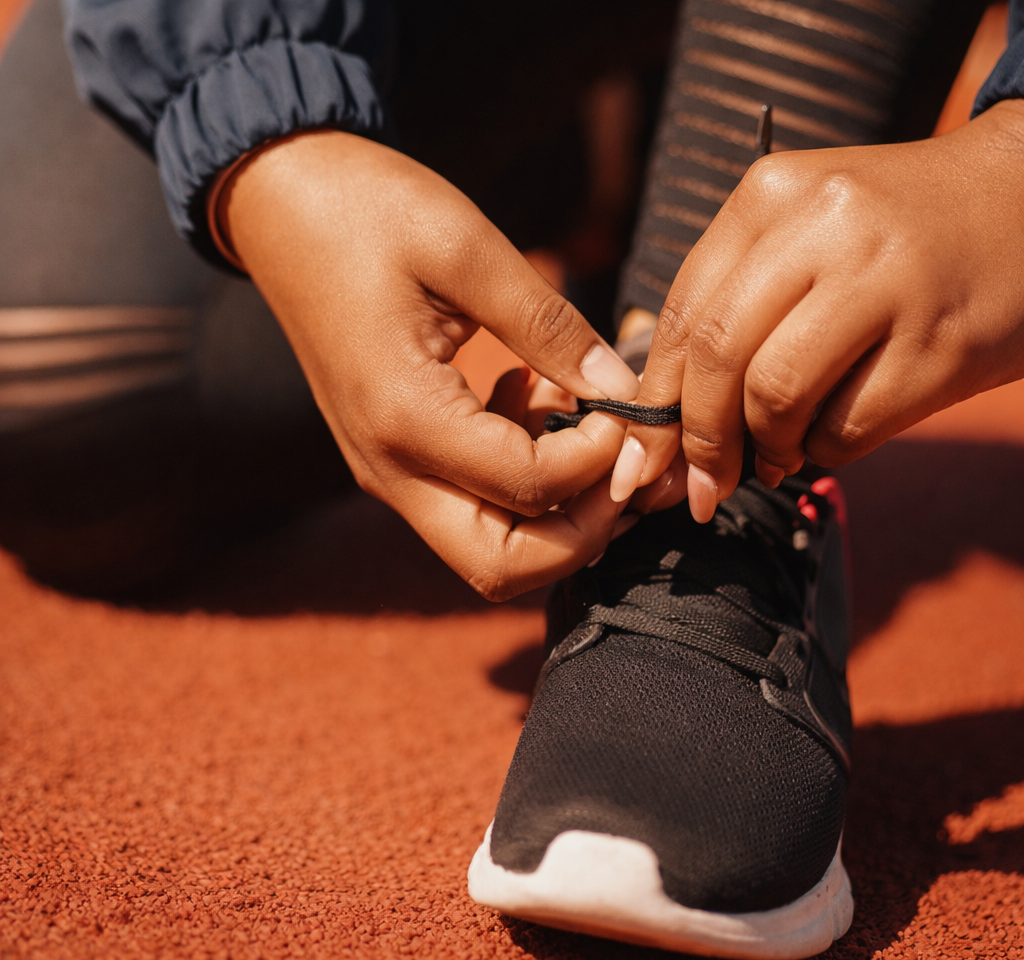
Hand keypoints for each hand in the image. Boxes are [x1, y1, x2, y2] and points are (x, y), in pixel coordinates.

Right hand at [213, 131, 640, 598]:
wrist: (278, 207)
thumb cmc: (364, 211)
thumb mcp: (467, 249)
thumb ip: (549, 326)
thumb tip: (622, 389)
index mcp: (406, 416)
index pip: (530, 488)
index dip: (601, 457)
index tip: (626, 401)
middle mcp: (390, 467)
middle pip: (503, 568)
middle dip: (583, 531)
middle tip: (622, 459)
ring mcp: (387, 470)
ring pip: (489, 550)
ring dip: (556, 510)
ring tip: (580, 419)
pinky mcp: (394, 455)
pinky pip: (470, 506)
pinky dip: (522, 481)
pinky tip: (531, 398)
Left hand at [613, 100, 1023, 521]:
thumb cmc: (889, 239)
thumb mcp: (800, 240)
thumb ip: (730, 315)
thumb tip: (663, 433)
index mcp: (771, 195)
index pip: (681, 314)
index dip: (652, 401)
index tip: (640, 459)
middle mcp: (825, 226)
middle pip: (717, 357)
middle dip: (696, 439)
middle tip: (700, 486)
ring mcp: (888, 281)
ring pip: (775, 396)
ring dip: (763, 449)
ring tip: (776, 454)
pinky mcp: (939, 344)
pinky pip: (845, 429)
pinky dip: (821, 452)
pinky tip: (827, 438)